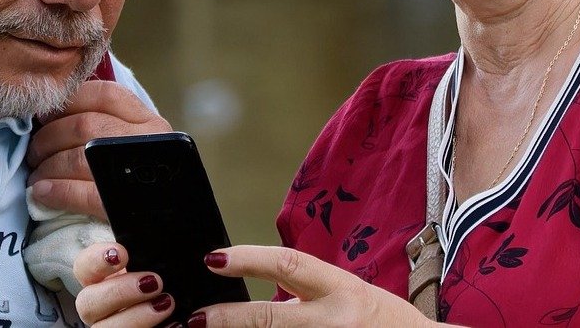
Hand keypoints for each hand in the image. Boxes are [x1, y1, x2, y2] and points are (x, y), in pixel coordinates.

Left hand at [27, 80, 170, 219]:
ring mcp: (141, 172)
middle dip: (49, 138)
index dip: (68, 102)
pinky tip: (42, 194)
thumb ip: (107, 127)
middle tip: (34, 152)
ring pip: (80, 157)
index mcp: (148, 122)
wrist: (173, 227)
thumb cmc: (144, 184)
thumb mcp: (134, 148)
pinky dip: (57, 191)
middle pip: (85, 125)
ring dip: (47, 166)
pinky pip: (84, 192)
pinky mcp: (128, 206)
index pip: (105, 94)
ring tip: (36, 177)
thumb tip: (53, 113)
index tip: (45, 116)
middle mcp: (149, 140)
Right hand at [73, 242, 179, 326]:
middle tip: (154, 282)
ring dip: (135, 317)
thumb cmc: (168, 280)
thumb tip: (161, 231)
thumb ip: (148, 250)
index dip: (96, 260)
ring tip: (168, 304)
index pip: (83, 267)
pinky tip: (176, 324)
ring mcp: (109, 327)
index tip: (123, 253)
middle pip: (87, 303)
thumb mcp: (156, 261)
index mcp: (101, 280)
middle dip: (119, 291)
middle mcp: (100, 307)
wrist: (185, 309)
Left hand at [189, 245, 432, 326]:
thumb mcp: (350, 296)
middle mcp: (336, 319)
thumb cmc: (385, 323)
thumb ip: (309, 292)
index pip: (288, 264)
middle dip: (228, 319)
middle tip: (195, 319)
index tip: (213, 259)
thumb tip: (262, 293)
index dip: (248, 259)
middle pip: (271, 318)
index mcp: (342, 288)